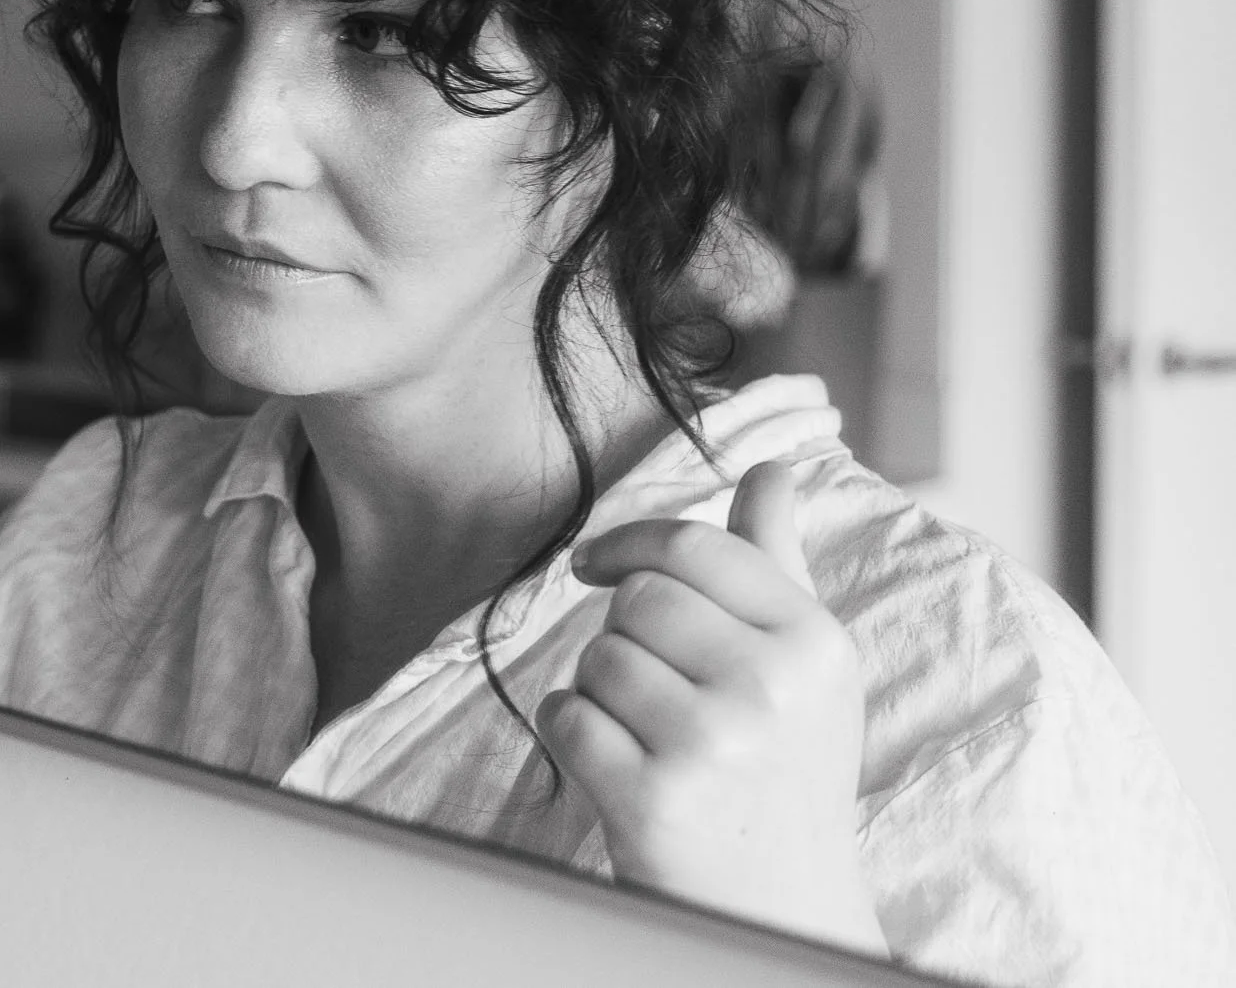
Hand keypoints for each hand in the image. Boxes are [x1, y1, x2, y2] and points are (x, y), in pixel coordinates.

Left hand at [537, 462, 883, 954]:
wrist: (782, 910)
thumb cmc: (784, 774)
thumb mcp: (806, 668)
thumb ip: (776, 565)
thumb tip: (772, 468)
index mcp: (814, 642)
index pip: (693, 545)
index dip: (625, 542)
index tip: (593, 563)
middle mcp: (773, 687)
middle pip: (636, 597)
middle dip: (622, 633)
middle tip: (651, 687)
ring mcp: (714, 743)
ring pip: (597, 655)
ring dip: (600, 691)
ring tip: (647, 736)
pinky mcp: (653, 796)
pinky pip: (565, 716)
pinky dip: (573, 736)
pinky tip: (617, 767)